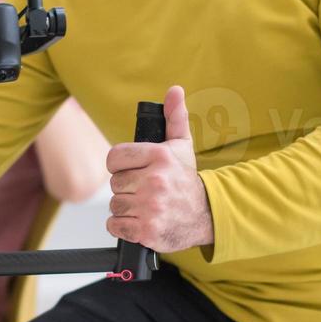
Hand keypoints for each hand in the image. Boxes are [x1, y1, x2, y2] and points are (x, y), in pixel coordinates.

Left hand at [105, 85, 213, 252]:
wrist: (206, 216)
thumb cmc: (188, 181)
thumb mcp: (182, 146)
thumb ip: (174, 117)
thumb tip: (174, 90)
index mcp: (159, 157)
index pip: (114, 158)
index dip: (120, 166)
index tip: (132, 171)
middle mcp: (154, 181)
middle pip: (114, 184)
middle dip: (126, 189)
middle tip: (144, 191)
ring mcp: (151, 207)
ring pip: (115, 205)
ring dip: (126, 209)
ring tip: (145, 207)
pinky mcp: (147, 231)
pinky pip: (115, 226)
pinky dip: (123, 227)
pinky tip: (140, 221)